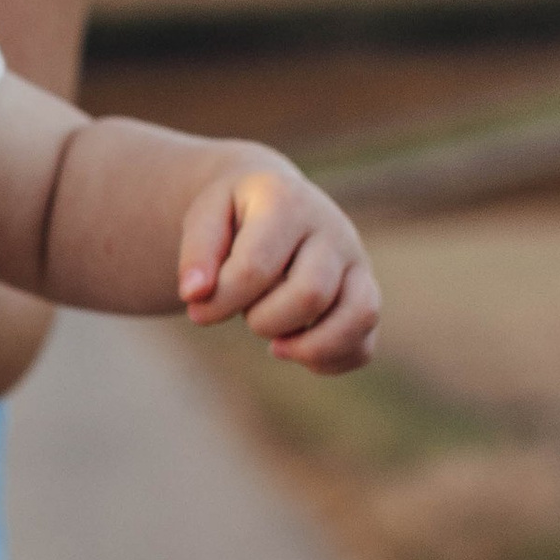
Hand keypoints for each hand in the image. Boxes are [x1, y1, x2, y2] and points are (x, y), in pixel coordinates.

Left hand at [177, 155, 380, 373]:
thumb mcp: (204, 218)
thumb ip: (196, 253)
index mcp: (286, 201)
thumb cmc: (233, 215)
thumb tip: (194, 295)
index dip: (220, 302)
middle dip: (265, 322)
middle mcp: (332, 227)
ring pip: (359, 315)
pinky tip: (295, 351)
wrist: (272, 198)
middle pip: (310, 295)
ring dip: (309, 347)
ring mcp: (356, 261)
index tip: (198, 309)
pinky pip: (366, 342)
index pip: (255, 269)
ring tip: (276, 346)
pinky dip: (332, 360)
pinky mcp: (365, 291)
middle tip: (246, 315)